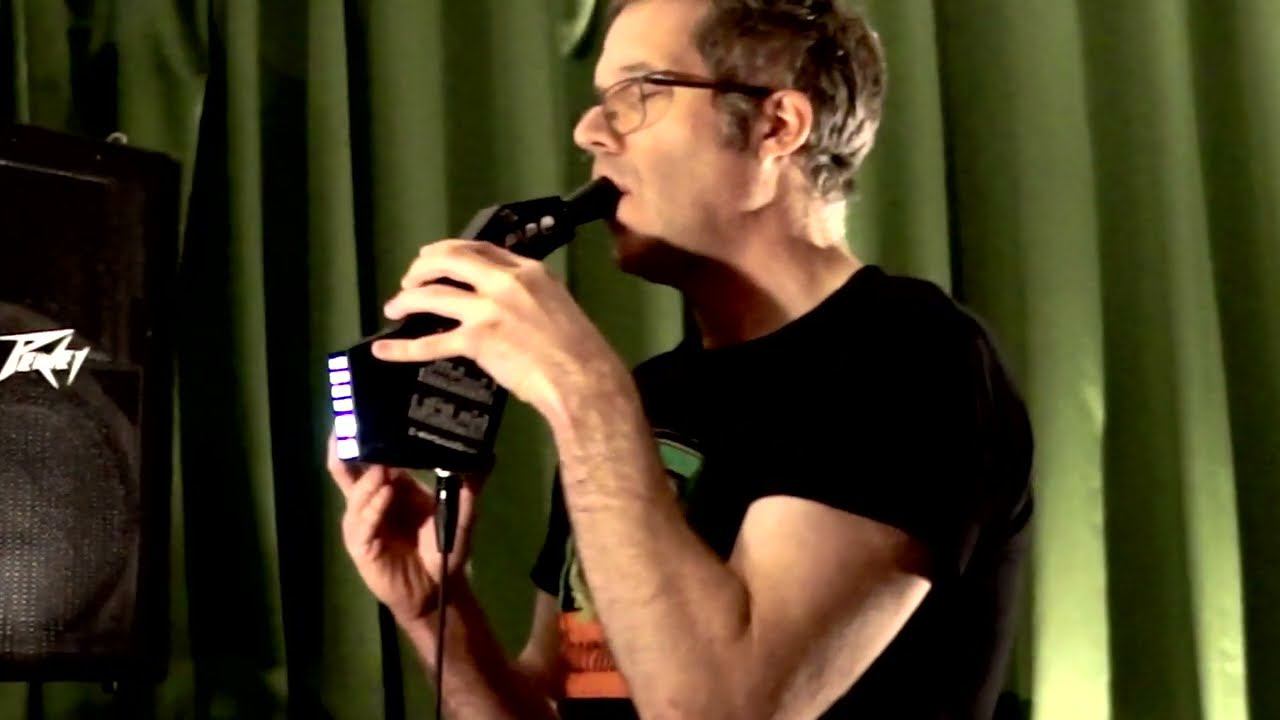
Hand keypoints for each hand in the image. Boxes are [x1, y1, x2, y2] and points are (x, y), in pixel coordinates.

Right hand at [326, 433, 481, 620]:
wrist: (438, 587)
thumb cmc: (444, 546)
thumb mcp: (461, 510)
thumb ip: (470, 483)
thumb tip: (488, 454)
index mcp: (391, 483)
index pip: (371, 452)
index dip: (367, 431)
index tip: (371, 404)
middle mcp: (371, 498)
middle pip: (347, 466)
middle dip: (347, 443)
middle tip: (349, 419)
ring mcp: (362, 521)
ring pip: (354, 491)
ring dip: (369, 476)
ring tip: (384, 464)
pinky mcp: (361, 545)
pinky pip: (363, 522)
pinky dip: (374, 505)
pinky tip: (386, 492)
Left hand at [372, 239, 629, 429]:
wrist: (582, 378)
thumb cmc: (578, 349)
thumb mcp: (557, 304)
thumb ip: (529, 295)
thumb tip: (505, 302)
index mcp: (529, 270)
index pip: (480, 248)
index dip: (449, 251)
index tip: (434, 257)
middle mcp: (505, 282)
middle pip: (450, 260)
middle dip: (422, 267)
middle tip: (409, 279)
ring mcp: (488, 309)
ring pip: (433, 295)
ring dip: (407, 300)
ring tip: (393, 307)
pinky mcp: (477, 340)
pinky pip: (431, 343)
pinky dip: (403, 347)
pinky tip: (384, 349)